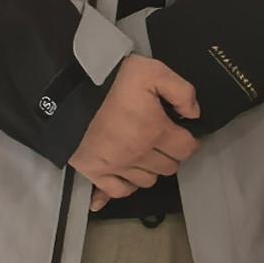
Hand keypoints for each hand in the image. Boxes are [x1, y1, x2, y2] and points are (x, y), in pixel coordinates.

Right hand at [72, 54, 200, 208]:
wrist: (70, 90)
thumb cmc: (114, 80)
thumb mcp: (153, 71)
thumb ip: (182, 91)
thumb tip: (193, 114)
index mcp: (156, 131)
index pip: (187, 149)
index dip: (189, 140)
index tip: (182, 133)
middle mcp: (139, 154)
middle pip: (169, 167)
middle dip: (170, 154)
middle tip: (162, 140)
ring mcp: (116, 166)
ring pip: (147, 180)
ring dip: (150, 169)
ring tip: (144, 152)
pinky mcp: (95, 171)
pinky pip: (118, 191)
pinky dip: (126, 185)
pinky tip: (127, 174)